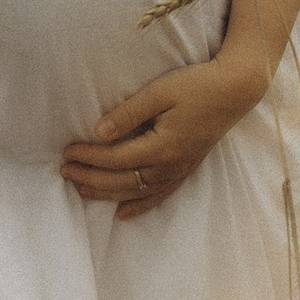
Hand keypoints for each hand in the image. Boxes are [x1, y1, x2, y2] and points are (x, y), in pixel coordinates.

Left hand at [62, 42, 272, 220]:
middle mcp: (170, 165)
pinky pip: (159, 196)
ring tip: (81, 190)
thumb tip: (98, 132)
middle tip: (65, 171)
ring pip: (137, 192)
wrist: (234, 91)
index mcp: (162, 146)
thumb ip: (129, 113)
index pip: (116, 158)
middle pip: (122, 180)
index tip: (68, 152)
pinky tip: (122, 213)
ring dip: (107, 193)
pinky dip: (139, 206)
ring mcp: (179, 171)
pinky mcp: (185, 170)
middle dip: (91, 178)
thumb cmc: (196, 86)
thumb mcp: (160, 92)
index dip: (89, 157)